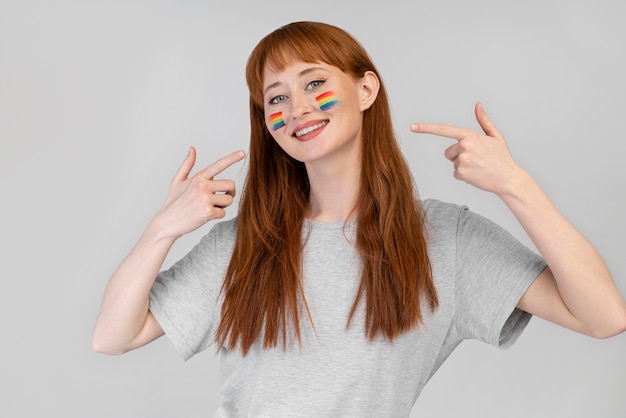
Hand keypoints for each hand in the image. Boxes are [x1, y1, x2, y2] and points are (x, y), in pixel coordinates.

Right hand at [154, 146, 245, 238]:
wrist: (167, 222)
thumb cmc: (174, 202)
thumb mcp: (178, 181)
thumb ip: (187, 164)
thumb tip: (192, 149)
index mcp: (198, 178)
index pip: (218, 165)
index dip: (232, 158)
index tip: (243, 153)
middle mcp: (203, 186)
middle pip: (230, 184)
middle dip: (230, 192)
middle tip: (222, 197)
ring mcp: (205, 199)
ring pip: (229, 200)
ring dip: (223, 205)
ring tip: (210, 207)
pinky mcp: (208, 212)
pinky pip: (223, 213)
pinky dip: (217, 216)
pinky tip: (205, 215)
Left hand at [410, 102, 524, 195]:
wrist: (509, 178)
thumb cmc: (502, 157)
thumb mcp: (495, 136)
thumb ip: (483, 120)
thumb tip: (478, 105)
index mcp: (470, 135)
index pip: (443, 130)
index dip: (426, 128)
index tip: (412, 127)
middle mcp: (464, 146)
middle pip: (449, 152)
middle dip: (459, 156)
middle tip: (477, 159)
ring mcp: (462, 160)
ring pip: (453, 163)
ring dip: (463, 166)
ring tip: (478, 167)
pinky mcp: (461, 173)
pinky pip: (456, 174)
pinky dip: (464, 176)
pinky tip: (477, 174)